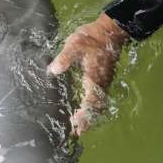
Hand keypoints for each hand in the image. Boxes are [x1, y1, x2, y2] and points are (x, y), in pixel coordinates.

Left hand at [47, 13, 129, 135]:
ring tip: (80, 126)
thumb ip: (64, 58)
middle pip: (98, 107)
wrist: (110, 30)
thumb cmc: (91, 37)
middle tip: (77, 132)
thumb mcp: (74, 44)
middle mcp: (101, 82)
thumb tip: (53, 70)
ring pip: (100, 104)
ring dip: (91, 116)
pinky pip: (100, 98)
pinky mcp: (104, 79)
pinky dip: (94, 108)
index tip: (76, 124)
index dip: (85, 114)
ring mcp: (105, 81)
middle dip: (88, 120)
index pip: (91, 101)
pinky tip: (85, 110)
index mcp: (94, 76)